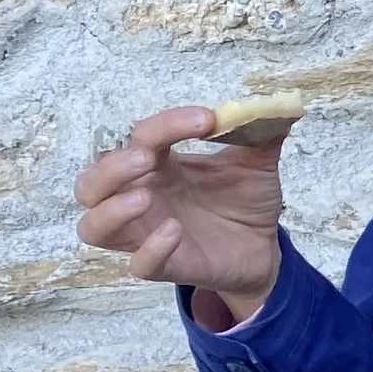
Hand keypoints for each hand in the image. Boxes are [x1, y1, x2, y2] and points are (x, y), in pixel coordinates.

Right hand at [75, 108, 284, 325]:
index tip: (208, 120)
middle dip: (110, 168)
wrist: (264, 249)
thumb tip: (282, 105)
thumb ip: (262, 135)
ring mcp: (146, 234)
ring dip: (110, 210)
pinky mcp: (165, 266)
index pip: (142, 137)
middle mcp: (142, 197)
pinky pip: (139, 264)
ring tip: (143, 198)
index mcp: (158, 166)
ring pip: (93, 226)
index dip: (168, 124)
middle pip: (91, 184)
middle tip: (146, 158)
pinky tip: (174, 231)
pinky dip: (150, 249)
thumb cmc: (244, 203)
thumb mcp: (257, 165)